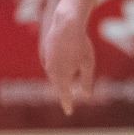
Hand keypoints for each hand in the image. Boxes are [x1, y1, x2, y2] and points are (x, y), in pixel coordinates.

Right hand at [39, 0, 94, 114]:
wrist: (66, 23)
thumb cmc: (80, 45)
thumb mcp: (88, 65)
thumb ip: (86, 82)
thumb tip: (86, 96)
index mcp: (61, 76)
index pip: (64, 95)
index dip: (67, 103)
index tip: (68, 111)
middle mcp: (50, 70)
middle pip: (63, 81)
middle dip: (74, 76)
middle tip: (82, 60)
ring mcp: (46, 60)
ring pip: (59, 70)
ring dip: (69, 66)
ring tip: (76, 52)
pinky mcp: (45, 51)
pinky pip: (56, 60)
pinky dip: (63, 58)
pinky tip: (69, 48)